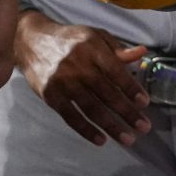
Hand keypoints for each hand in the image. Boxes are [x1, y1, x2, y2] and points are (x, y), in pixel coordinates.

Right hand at [14, 9, 151, 146]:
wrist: (31, 41)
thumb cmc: (70, 39)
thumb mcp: (95, 36)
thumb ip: (118, 48)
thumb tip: (142, 54)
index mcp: (92, 49)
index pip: (116, 71)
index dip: (131, 88)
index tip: (144, 103)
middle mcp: (78, 66)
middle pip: (106, 93)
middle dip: (127, 112)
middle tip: (143, 127)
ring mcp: (63, 82)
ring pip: (91, 108)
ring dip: (111, 126)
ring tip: (127, 139)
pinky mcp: (50, 95)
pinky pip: (71, 116)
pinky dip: (86, 130)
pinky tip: (101, 140)